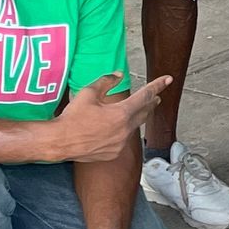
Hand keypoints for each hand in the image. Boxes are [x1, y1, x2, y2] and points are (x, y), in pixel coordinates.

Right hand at [52, 73, 169, 162]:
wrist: (60, 142)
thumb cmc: (72, 117)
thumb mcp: (88, 93)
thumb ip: (106, 82)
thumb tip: (118, 75)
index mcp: (121, 113)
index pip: (145, 96)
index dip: (157, 86)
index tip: (167, 79)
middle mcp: (125, 130)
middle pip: (144, 113)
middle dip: (151, 103)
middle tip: (156, 96)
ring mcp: (120, 144)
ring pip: (134, 127)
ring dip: (136, 117)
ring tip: (138, 110)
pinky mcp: (114, 153)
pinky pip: (123, 140)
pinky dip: (123, 131)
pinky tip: (118, 128)